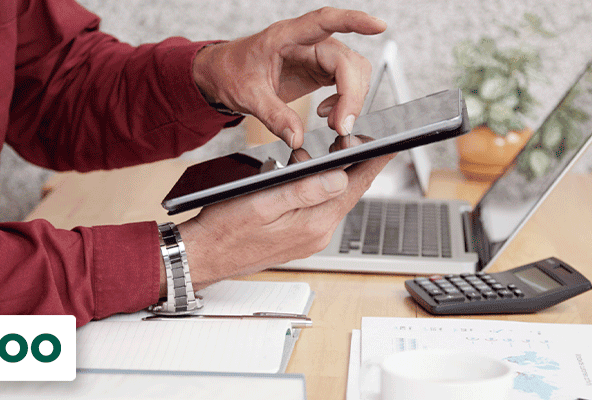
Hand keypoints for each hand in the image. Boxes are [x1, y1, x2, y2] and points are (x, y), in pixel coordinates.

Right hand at [178, 146, 393, 288]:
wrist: (202, 256)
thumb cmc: (224, 230)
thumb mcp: (263, 202)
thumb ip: (304, 191)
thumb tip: (340, 178)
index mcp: (313, 224)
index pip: (355, 187)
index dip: (373, 162)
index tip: (389, 144)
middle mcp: (317, 235)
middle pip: (349, 194)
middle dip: (357, 166)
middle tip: (360, 141)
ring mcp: (309, 240)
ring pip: (333, 201)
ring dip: (337, 179)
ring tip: (338, 154)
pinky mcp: (298, 240)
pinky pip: (319, 211)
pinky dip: (321, 192)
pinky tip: (312, 179)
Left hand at [192, 7, 386, 147]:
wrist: (222, 75)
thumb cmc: (231, 72)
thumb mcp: (246, 96)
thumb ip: (273, 116)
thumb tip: (296, 137)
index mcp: (286, 36)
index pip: (324, 21)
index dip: (353, 20)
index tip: (377, 26)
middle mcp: (307, 42)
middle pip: (346, 61)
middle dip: (352, 94)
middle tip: (341, 126)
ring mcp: (316, 56)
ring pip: (353, 71)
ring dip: (351, 99)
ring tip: (333, 122)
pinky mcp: (319, 71)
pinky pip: (346, 83)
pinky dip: (345, 102)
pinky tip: (327, 115)